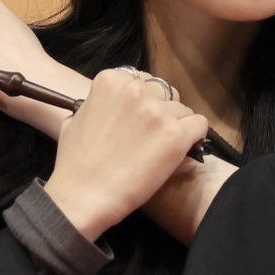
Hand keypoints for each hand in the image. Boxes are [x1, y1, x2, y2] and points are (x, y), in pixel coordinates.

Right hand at [43, 69, 212, 239]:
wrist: (83, 195)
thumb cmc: (74, 163)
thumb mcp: (75, 118)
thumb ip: (96, 102)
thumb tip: (107, 103)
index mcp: (111, 80)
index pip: (143, 79)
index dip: (145, 100)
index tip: (140, 120)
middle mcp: (136, 89)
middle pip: (165, 92)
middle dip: (162, 110)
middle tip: (153, 135)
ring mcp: (157, 112)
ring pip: (183, 110)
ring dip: (177, 126)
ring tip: (163, 149)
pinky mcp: (175, 135)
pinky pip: (199, 125)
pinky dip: (195, 137)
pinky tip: (182, 150)